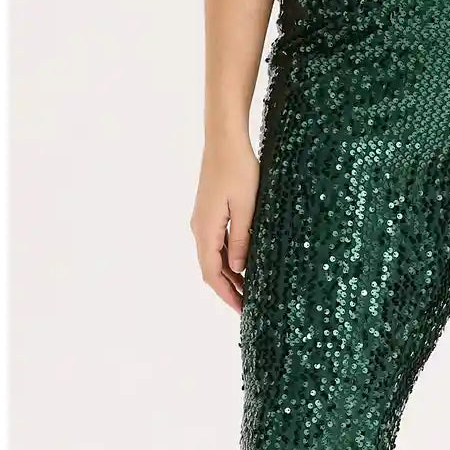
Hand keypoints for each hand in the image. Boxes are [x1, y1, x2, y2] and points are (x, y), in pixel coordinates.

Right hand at [190, 136, 259, 312]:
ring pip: (213, 257)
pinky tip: (243, 265)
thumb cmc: (238, 169)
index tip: (242, 310)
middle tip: (249, 306)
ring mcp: (202, 220)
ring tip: (249, 290)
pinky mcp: (209, 212)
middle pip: (211, 269)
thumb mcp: (247, 207)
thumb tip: (237, 269)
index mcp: (206, 229)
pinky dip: (228, 259)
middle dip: (229, 290)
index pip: (212, 273)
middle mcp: (199, 227)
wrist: (224, 139)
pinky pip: (216, 243)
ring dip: (229, 276)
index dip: (226, 294)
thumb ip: (242, 240)